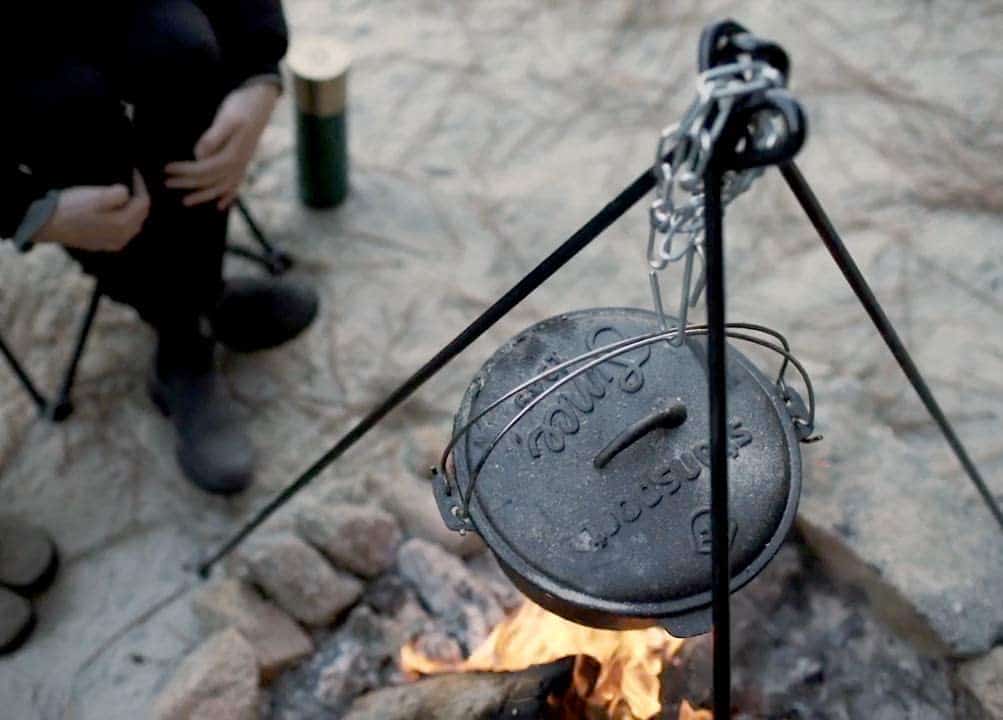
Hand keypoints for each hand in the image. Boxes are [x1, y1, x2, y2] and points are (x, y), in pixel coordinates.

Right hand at [35, 170, 149, 251]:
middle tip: (132, 183)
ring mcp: (113, 243)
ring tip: (124, 196)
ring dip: (132, 209)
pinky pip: (121, 231)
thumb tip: (127, 192)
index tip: (134, 173)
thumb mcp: (97, 196)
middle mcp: (122, 237)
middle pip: (140, 215)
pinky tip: (114, 211)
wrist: (47, 224)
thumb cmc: (71, 208)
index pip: (143, 203)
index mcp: (123, 224)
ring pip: (132, 224)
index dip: (140, 186)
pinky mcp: (103, 244)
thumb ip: (119, 194)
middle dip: (138, 198)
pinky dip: (123, 219)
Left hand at [164, 83, 279, 209]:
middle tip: (167, 183)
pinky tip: (221, 205)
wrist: (261, 99)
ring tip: (186, 201)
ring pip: (222, 188)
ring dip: (204, 196)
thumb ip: (213, 138)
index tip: (167, 169)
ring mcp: (243, 165)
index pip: (203, 169)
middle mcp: (238, 165)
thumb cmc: (241, 106)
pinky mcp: (244, 162)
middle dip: (188, 184)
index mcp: (232, 156)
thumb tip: (198, 155)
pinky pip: (236, 185)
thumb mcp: (226, 118)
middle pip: (210, 181)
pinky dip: (228, 196)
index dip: (184, 171)